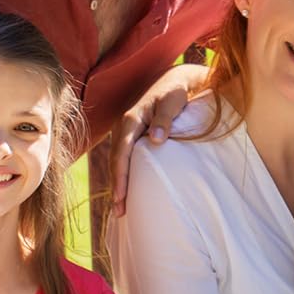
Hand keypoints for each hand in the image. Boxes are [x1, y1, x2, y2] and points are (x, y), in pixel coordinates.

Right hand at [110, 62, 210, 212]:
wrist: (175, 81)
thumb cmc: (176, 92)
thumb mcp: (172, 103)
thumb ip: (164, 120)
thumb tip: (155, 140)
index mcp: (131, 120)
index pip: (122, 154)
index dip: (121, 177)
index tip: (122, 197)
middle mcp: (124, 127)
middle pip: (117, 162)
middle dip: (117, 187)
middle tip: (120, 212)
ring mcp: (127, 132)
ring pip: (119, 162)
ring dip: (119, 184)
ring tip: (121, 208)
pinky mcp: (133, 137)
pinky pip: (125, 158)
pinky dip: (125, 175)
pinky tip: (127, 190)